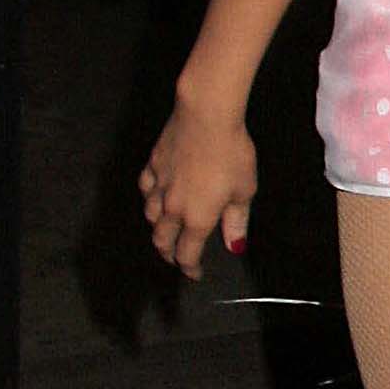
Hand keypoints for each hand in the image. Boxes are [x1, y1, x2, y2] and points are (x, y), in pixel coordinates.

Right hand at [139, 100, 257, 278]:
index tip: (194, 273)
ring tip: (167, 230)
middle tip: (177, 258)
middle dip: (169, 254)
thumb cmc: (231, 152)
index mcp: (197, 218)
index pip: (187, 253)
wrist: (206, 116)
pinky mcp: (153, 164)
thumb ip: (236, 221)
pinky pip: (145, 188)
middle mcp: (173, 206)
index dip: (189, 268)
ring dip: (158, 228)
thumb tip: (234, 245)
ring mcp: (159, 185)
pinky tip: (155, 195)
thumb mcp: (244, 190)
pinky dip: (149, 197)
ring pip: (150, 216)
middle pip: (162, 240)